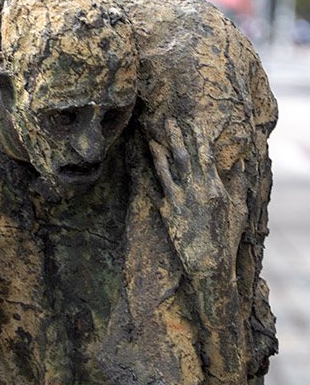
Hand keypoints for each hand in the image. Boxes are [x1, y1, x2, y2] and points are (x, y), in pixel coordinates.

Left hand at [149, 118, 247, 280]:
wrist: (208, 263)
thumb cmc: (227, 237)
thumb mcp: (238, 209)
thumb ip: (238, 184)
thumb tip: (240, 163)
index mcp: (213, 187)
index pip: (205, 155)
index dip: (198, 137)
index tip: (193, 122)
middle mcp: (194, 191)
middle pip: (183, 157)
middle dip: (176, 137)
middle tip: (169, 121)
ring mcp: (177, 202)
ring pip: (164, 171)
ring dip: (158, 153)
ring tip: (152, 140)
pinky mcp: (166, 214)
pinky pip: (155, 192)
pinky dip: (149, 179)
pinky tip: (143, 168)